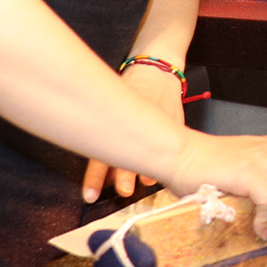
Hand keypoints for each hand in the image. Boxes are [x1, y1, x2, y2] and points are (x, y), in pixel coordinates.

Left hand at [83, 62, 181, 200]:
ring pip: (152, 148)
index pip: (99, 155)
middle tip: (123, 191)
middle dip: (125, 174)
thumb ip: (108, 136)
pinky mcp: (176, 121)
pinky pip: (173, 141)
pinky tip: (166, 168)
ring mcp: (158, 121)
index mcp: (114, 121)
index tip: (90, 197)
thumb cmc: (129, 91)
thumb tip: (105, 172)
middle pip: (127, 152)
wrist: (155, 69)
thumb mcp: (113, 106)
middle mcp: (135, 122)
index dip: (94, 178)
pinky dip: (168, 155)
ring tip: (147, 182)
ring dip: (148, 168)